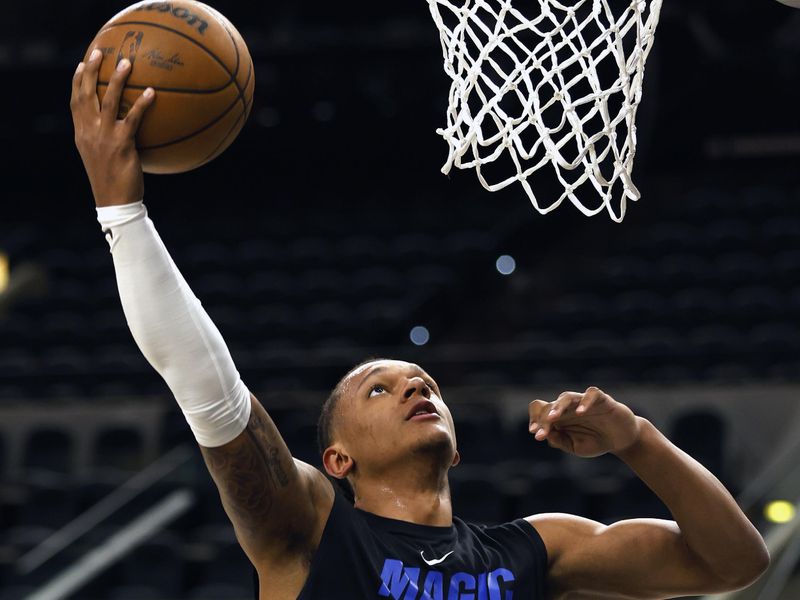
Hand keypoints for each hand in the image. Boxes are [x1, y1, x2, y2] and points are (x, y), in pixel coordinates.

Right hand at [70, 48, 154, 206]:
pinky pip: (132, 118)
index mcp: (82, 134)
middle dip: (91, 71)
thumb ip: (108, 139)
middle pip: (86, 95)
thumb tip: (125, 127)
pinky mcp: (122, 144)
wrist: (115, 202)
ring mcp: (104, 137)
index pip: (76, 102)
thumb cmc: (115, 182)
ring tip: (127, 63)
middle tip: (99, 51)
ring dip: (117, 80)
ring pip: (108, 101)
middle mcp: (89, 132)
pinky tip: (152, 92)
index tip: (82, 64)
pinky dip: (141, 104)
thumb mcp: (104, 158)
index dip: (77, 82)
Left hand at [527, 387, 641, 457]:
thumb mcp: (576, 447)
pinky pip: (591, 394)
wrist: (622, 440)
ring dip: (558, 407)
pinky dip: (585, 401)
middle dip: (543, 420)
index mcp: (559, 417)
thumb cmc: (596, 441)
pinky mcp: (601, 399)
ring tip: (552, 418)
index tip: (536, 434)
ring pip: (566, 397)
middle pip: (549, 406)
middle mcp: (568, 407)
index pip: (540, 411)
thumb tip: (547, 436)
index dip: (535, 420)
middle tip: (541, 434)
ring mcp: (583, 401)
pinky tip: (580, 412)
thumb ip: (561, 441)